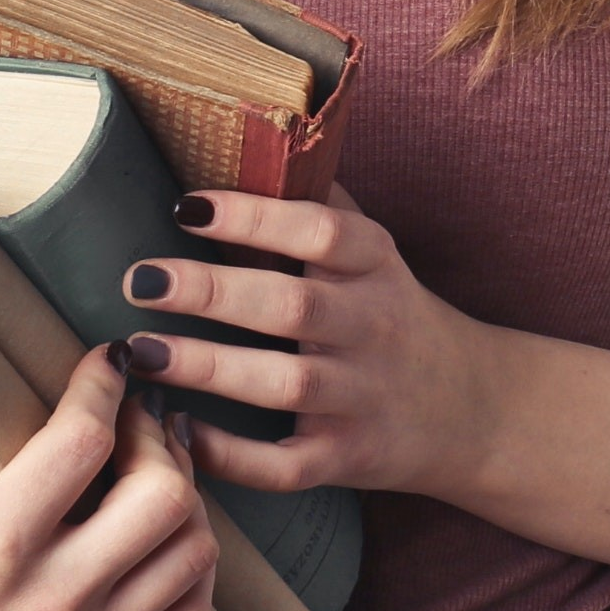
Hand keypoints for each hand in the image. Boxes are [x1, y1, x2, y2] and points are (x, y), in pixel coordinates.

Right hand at [0, 347, 218, 610]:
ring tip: (156, 460)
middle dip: (158, 438)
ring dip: (187, 496)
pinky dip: (190, 565)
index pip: (83, 445)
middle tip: (136, 412)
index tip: (107, 358)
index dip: (105, 386)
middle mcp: (46, 605)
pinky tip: (163, 529)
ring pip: (190, 556)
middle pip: (162, 499)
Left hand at [119, 182, 507, 499]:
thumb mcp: (376, 254)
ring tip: (138, 351)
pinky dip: (232, 454)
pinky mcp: (349, 458)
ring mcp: (363, 397)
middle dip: (211, 291)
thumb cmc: (394, 315)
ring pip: (284, 383)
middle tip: (140, 279)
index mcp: (376, 266)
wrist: (471, 409)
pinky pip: (286, 464)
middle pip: (292, 305)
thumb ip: (320, 207)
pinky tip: (180, 430)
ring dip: (207, 367)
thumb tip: (249, 146)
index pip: (320, 230)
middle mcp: (374, 328)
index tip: (184, 207)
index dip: (254, 217)